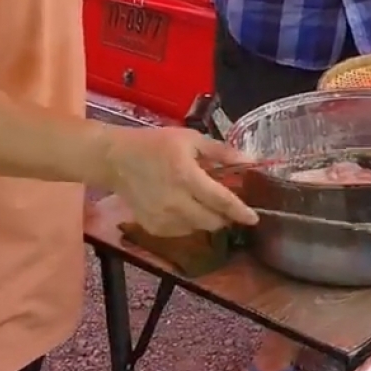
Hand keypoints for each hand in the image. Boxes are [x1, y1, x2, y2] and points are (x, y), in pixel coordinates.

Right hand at [103, 127, 258, 236]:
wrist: (116, 159)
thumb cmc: (155, 144)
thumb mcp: (190, 139)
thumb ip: (220, 152)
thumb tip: (249, 160)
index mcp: (186, 177)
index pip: (221, 201)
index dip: (240, 211)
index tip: (254, 218)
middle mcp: (175, 202)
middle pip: (212, 221)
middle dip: (224, 216)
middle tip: (224, 204)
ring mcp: (163, 218)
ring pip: (197, 228)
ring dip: (206, 219)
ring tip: (199, 201)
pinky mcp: (153, 227)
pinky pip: (181, 232)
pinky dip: (188, 223)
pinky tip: (182, 206)